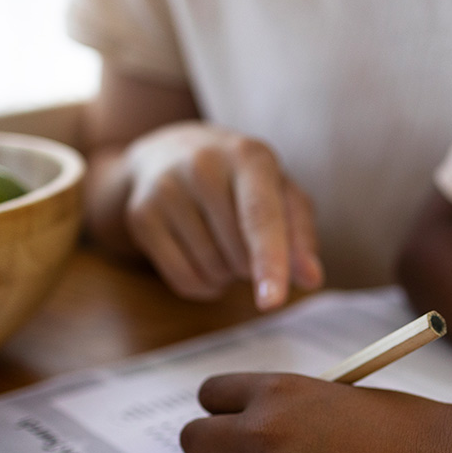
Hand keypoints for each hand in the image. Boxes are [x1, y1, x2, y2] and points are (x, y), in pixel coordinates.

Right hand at [122, 122, 322, 309]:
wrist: (170, 152)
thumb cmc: (242, 180)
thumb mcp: (281, 193)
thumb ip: (301, 235)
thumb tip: (311, 278)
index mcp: (248, 155)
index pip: (260, 218)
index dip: (270, 261)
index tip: (272, 301)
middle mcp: (202, 166)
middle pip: (240, 254)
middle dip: (253, 264)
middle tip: (245, 234)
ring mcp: (166, 189)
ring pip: (212, 271)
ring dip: (228, 273)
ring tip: (221, 238)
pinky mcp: (140, 215)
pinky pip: (184, 280)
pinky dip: (205, 285)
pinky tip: (204, 257)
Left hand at [179, 373, 451, 452]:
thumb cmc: (396, 422)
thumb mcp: (333, 395)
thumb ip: (288, 406)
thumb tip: (253, 420)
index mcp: (278, 390)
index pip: (212, 394)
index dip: (221, 407)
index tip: (232, 416)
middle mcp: (264, 430)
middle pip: (197, 438)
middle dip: (209, 445)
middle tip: (233, 450)